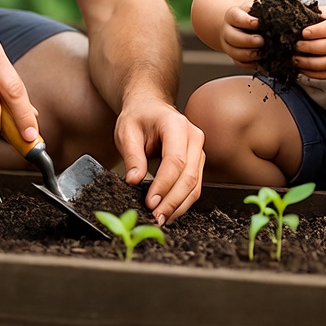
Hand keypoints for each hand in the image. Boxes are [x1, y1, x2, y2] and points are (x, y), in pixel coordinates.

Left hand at [114, 93, 204, 225]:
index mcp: (176, 125)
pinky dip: (182, 202)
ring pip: (195, 185)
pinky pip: (194, 186)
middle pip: (189, 176)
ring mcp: (198, 150)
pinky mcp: (197, 162)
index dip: (163, 185)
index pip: (175, 160)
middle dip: (172, 201)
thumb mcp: (127, 131)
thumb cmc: (138, 117)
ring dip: (178, 206)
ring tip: (160, 219)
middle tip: (155, 217)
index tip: (150, 202)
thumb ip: (132, 155)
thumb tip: (134, 180)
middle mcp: (193, 137)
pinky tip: (168, 211)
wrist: (149, 107)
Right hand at [217, 1, 264, 66]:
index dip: (247, 21)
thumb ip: (258, 7)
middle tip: (262, 41)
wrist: (236, 25)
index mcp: (232, 15)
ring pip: (234, 52)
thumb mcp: (251, 7)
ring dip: (248, 55)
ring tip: (262, 54)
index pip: (236, 18)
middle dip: (248, 40)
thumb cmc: (249, 15)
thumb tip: (267, 6)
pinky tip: (260, 62)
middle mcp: (227, 30)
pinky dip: (249, 64)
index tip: (259, 23)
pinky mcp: (234, 57)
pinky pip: (239, 63)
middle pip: (233, 37)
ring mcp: (229, 45)